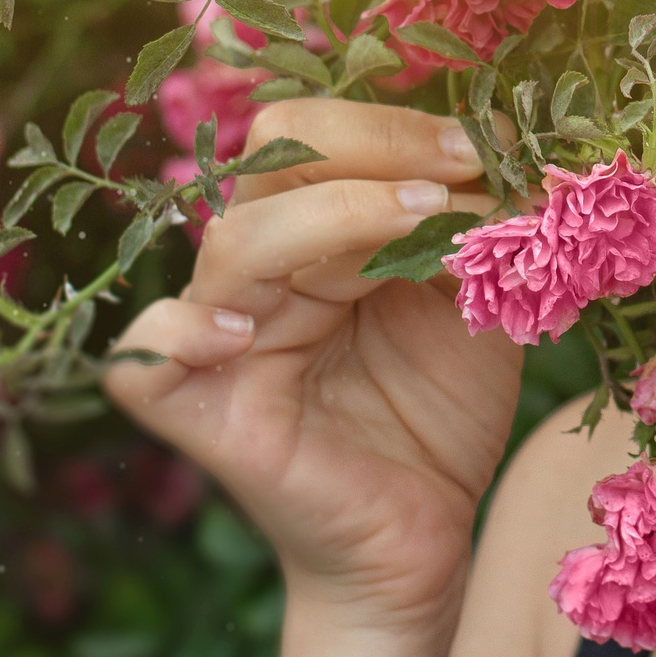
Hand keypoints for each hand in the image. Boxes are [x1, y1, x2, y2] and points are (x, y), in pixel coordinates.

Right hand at [104, 101, 517, 656]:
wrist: (428, 529)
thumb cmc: (442, 409)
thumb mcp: (478, 300)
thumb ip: (479, 231)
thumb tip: (512, 155)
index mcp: (317, 228)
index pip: (319, 134)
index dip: (399, 126)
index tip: (485, 148)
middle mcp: (261, 268)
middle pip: (272, 160)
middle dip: (376, 149)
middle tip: (459, 174)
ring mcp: (224, 337)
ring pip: (233, 242)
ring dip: (335, 216)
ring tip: (421, 224)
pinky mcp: (203, 414)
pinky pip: (143, 360)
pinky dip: (182, 332)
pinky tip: (246, 331)